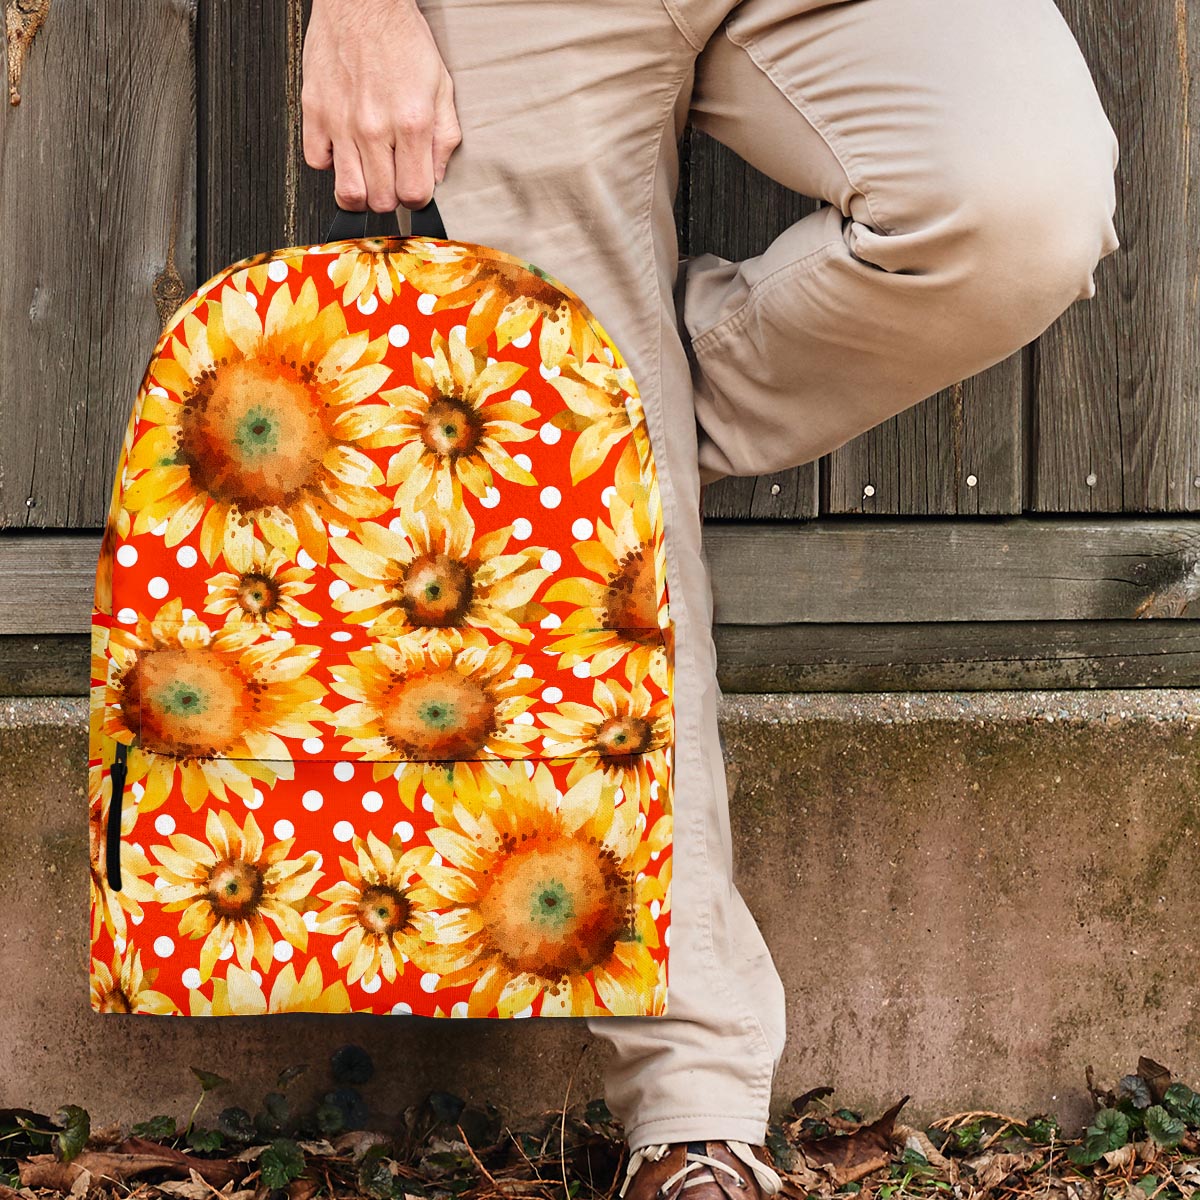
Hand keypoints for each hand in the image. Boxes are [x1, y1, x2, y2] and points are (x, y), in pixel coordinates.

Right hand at [301, 0, 461, 211]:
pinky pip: (316, 162)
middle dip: (390, 197)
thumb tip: (437, 176)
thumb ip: (444, 137)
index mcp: (411, 123)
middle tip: (392, 179)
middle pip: (381, 201)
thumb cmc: (401, 39)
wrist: (362, 1)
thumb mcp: (441, 87)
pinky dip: (330, 163)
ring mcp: (341, 122)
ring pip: (348, 192)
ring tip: (368, 176)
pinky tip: (343, 149)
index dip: (417, 198)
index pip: (414, 194)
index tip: (415, 188)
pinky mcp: (314, 111)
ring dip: (361, 192)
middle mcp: (374, 127)